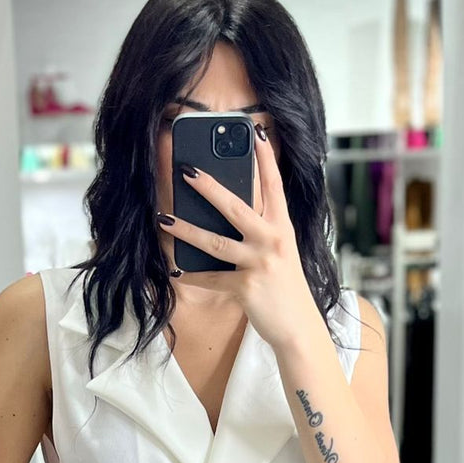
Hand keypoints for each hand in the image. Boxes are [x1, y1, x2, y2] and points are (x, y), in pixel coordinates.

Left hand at [157, 123, 320, 352]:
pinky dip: (191, 276)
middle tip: (187, 171)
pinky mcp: (246, 286)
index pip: (274, 186)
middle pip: (235, 207)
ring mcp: (259, 263)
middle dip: (209, 187)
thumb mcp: (281, 254)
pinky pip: (211, 278)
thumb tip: (227, 215)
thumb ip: (261, 233)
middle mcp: (273, 240)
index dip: (265, 159)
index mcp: (283, 228)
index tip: (255, 134)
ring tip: (164, 219)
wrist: (299, 329)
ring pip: (215, 242)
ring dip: (186, 230)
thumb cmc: (286, 289)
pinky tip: (174, 271)